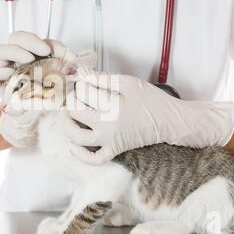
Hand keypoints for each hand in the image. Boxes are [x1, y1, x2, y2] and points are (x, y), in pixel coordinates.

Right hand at [0, 31, 75, 147]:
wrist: (46, 115)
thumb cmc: (54, 91)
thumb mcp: (67, 74)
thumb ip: (71, 63)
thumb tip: (72, 58)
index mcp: (31, 52)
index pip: (30, 37)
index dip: (37, 39)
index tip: (48, 49)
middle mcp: (17, 58)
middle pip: (13, 38)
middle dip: (26, 41)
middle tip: (40, 52)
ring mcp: (6, 70)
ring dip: (14, 52)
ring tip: (28, 61)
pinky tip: (12, 74)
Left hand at [61, 70, 233, 164]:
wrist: (168, 121)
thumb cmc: (150, 100)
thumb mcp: (128, 82)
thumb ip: (103, 78)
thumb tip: (82, 74)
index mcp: (112, 105)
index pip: (83, 92)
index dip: (80, 84)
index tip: (84, 82)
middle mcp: (107, 125)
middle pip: (75, 112)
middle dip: (70, 100)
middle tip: (74, 95)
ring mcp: (109, 140)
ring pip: (77, 137)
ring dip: (66, 125)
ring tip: (66, 114)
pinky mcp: (114, 150)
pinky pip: (93, 159)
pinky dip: (79, 154)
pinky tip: (73, 143)